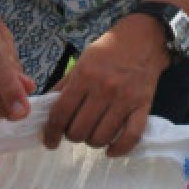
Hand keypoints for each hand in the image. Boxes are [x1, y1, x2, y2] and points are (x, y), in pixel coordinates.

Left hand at [43, 13, 170, 156]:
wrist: (143, 39)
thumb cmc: (109, 50)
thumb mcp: (81, 61)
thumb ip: (64, 85)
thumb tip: (45, 109)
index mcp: (85, 76)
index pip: (61, 113)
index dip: (51, 132)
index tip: (50, 141)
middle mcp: (104, 89)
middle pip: (79, 130)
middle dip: (72, 136)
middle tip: (75, 131)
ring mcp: (125, 99)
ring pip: (101, 137)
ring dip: (92, 141)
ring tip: (92, 134)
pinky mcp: (143, 106)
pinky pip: (131, 137)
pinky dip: (118, 149)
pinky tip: (110, 150)